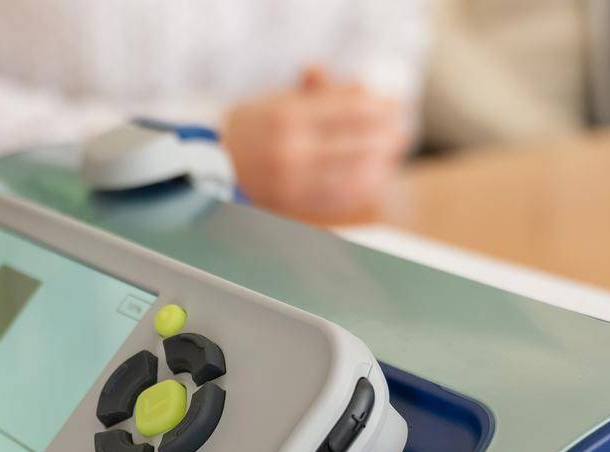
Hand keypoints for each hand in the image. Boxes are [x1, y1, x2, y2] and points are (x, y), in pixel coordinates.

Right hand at [222, 69, 410, 218]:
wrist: (208, 168)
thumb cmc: (248, 129)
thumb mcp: (276, 101)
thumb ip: (317, 94)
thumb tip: (362, 88)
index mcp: (287, 117)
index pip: (348, 110)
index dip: (378, 108)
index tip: (395, 106)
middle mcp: (290, 150)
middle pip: (356, 143)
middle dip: (385, 138)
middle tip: (402, 134)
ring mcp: (291, 181)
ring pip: (351, 174)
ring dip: (379, 165)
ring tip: (391, 157)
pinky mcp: (291, 205)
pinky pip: (336, 198)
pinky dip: (360, 189)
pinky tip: (372, 180)